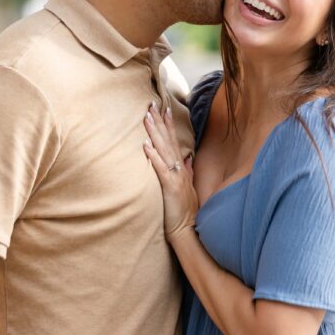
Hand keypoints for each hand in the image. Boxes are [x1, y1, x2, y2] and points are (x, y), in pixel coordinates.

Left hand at [143, 103, 197, 241]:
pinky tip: (146, 145)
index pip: (175, 141)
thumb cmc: (185, 211)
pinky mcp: (171, 187)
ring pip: (164, 150)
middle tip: (151, 105)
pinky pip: (161, 169)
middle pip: (169, 141)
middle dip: (160, 122)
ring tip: (147, 118)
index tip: (165, 108)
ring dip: (155, 133)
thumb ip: (188, 171)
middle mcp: (180, 169)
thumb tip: (187, 157)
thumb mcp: (188, 187)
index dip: (169, 125)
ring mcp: (176, 177)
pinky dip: (154, 156)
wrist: (188, 230)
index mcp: (182, 168)